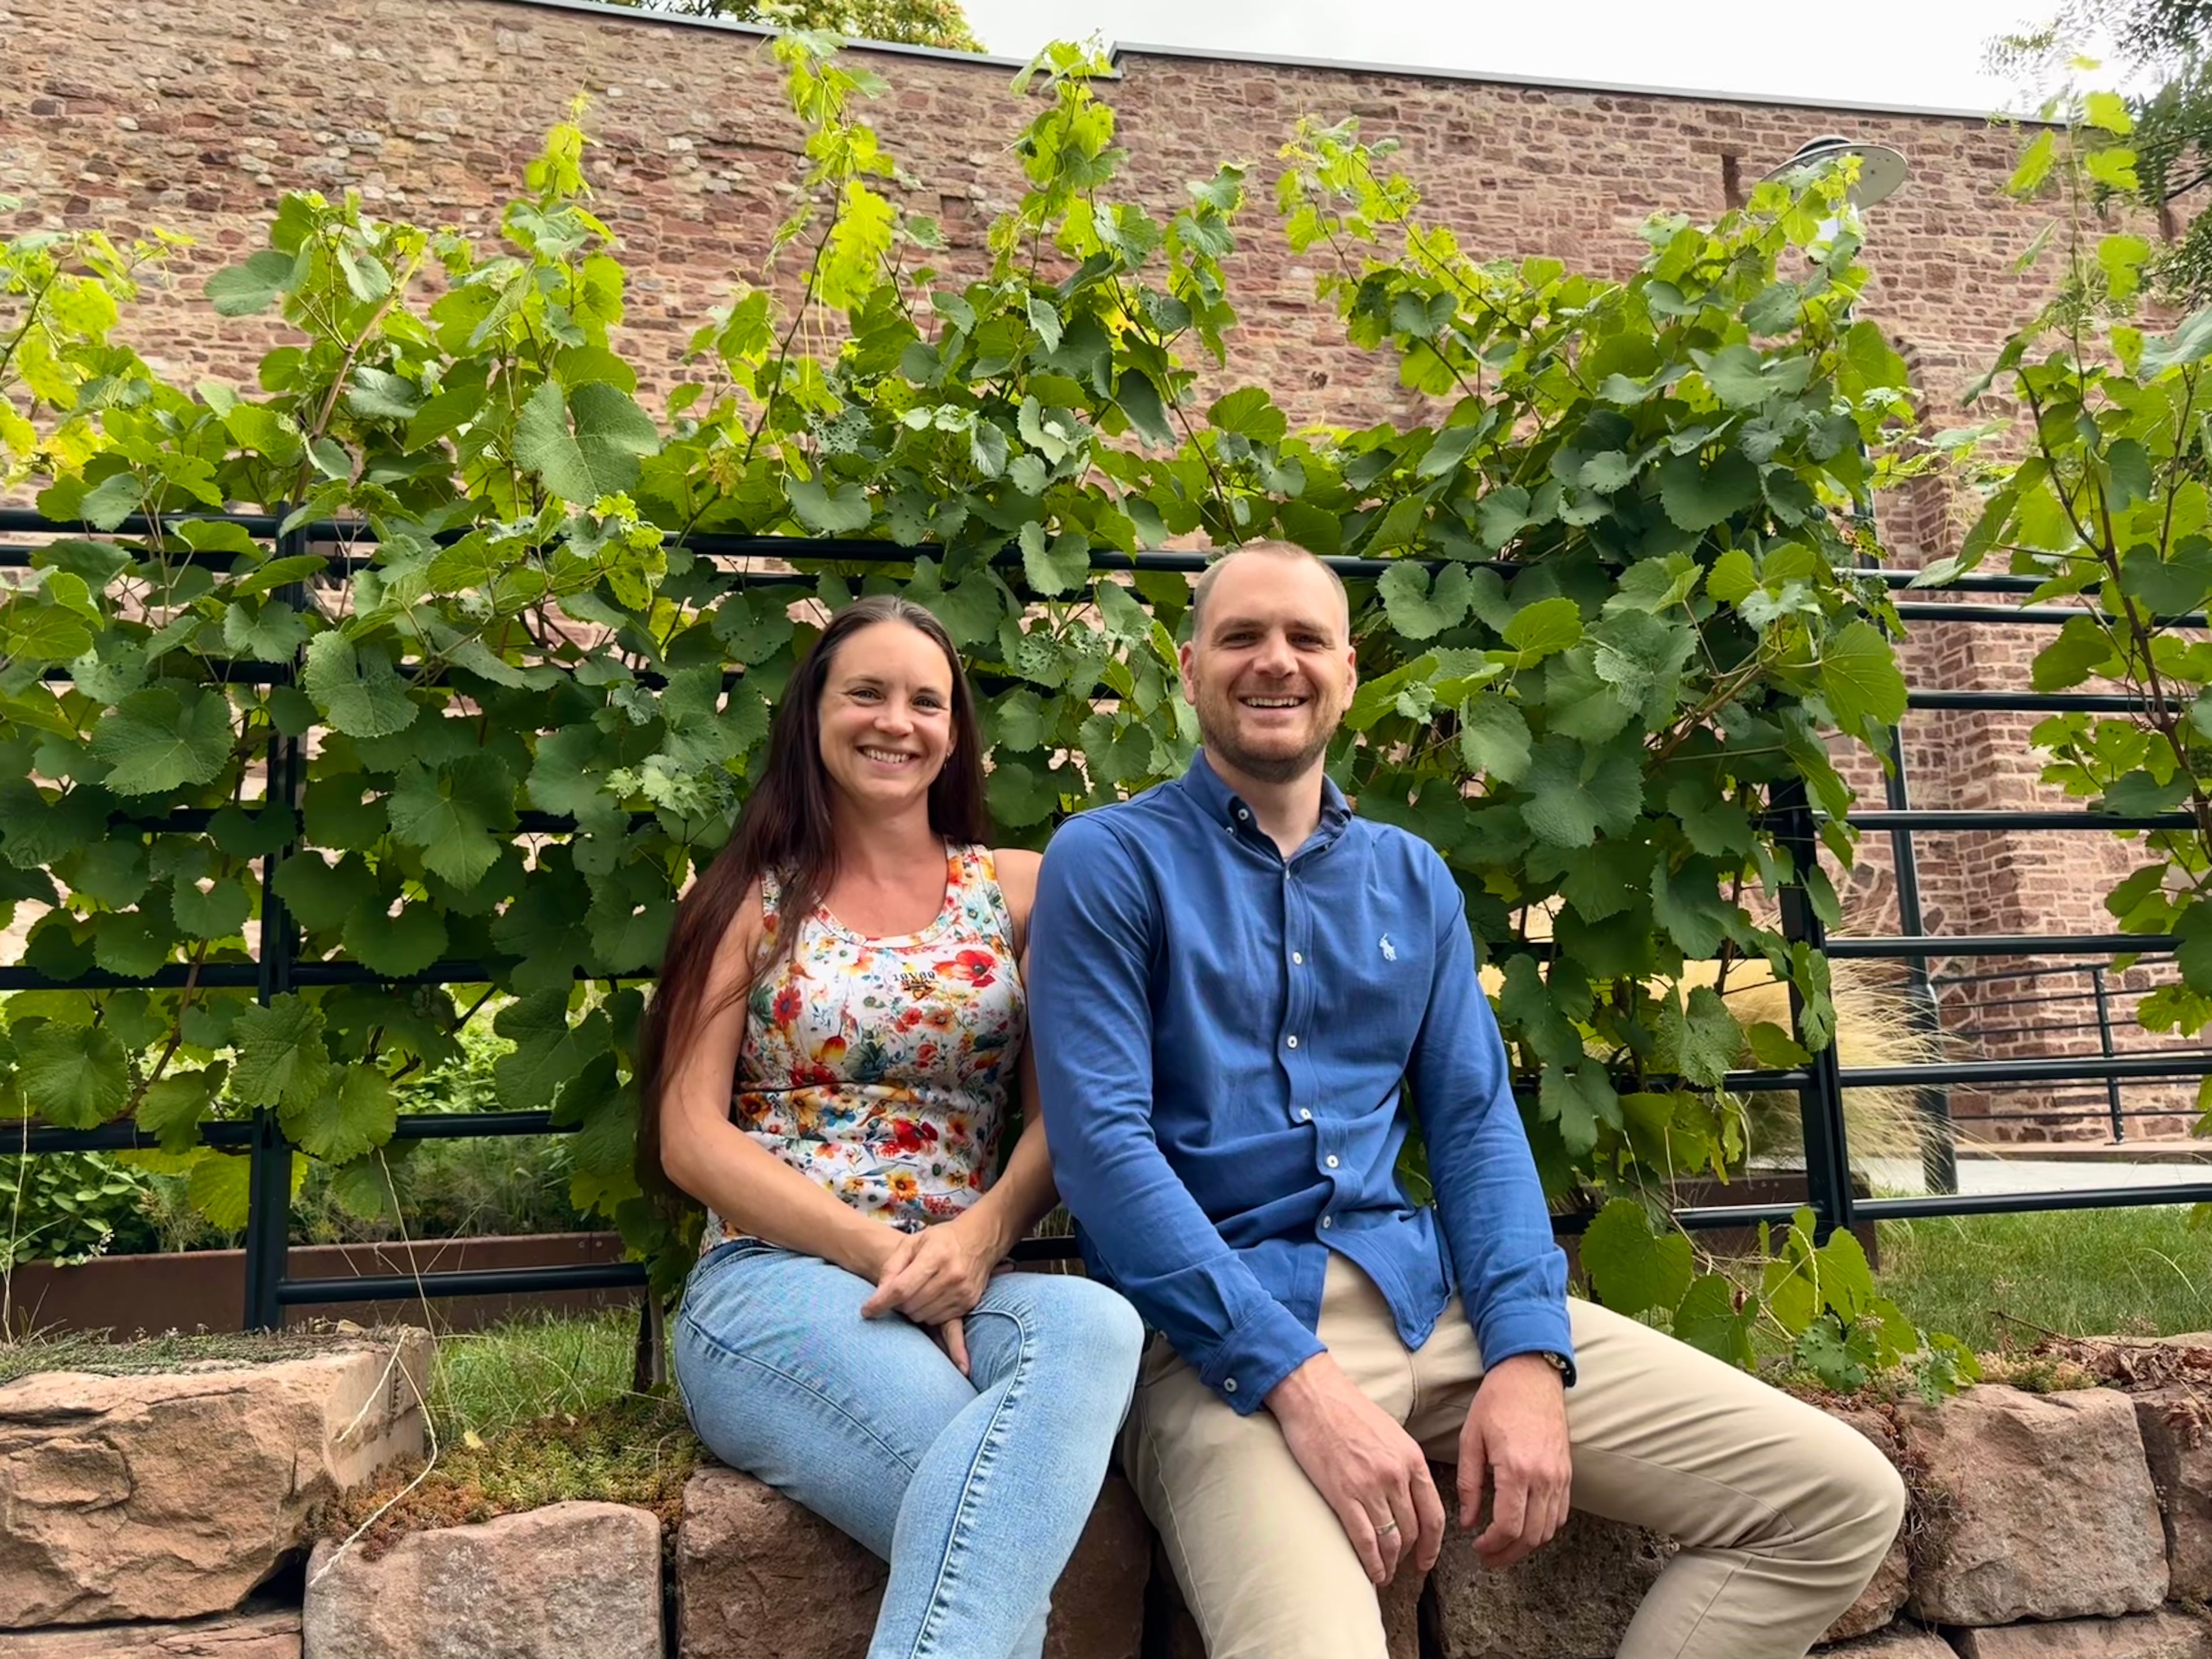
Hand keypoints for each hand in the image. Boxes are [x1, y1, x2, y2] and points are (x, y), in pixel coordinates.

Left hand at [860, 1218, 999, 1359]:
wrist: (979, 1240)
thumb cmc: (940, 1240)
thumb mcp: (912, 1242)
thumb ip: (892, 1266)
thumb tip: (878, 1295)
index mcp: (935, 1255)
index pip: (902, 1288)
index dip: (881, 1302)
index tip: (866, 1311)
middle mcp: (951, 1275)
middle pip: (910, 1305)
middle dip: (897, 1304)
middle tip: (898, 1293)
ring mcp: (962, 1291)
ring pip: (922, 1316)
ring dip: (911, 1310)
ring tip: (915, 1294)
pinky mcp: (968, 1303)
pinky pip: (937, 1321)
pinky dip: (927, 1314)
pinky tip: (928, 1300)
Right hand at [1267, 1353, 1446, 1586]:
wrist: (1314, 1396)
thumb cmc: (1348, 1409)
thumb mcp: (1391, 1432)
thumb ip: (1403, 1463)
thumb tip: (1408, 1493)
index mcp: (1411, 1459)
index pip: (1434, 1513)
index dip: (1433, 1543)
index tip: (1428, 1559)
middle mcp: (1396, 1475)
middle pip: (1414, 1530)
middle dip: (1411, 1555)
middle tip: (1405, 1568)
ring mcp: (1370, 1487)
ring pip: (1391, 1540)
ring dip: (1391, 1563)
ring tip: (1386, 1574)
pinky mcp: (1343, 1494)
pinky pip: (1364, 1539)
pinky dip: (1371, 1562)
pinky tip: (1372, 1572)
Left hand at [1457, 1353, 1571, 1569]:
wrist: (1531, 1374)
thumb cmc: (1497, 1401)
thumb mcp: (1471, 1439)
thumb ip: (1469, 1484)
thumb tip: (1467, 1521)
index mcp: (1516, 1469)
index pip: (1509, 1526)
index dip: (1492, 1546)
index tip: (1477, 1547)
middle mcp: (1543, 1477)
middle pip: (1531, 1536)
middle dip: (1508, 1554)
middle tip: (1488, 1557)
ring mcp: (1559, 1476)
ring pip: (1548, 1530)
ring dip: (1526, 1545)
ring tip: (1504, 1546)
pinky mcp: (1567, 1472)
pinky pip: (1561, 1513)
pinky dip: (1544, 1528)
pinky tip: (1525, 1526)